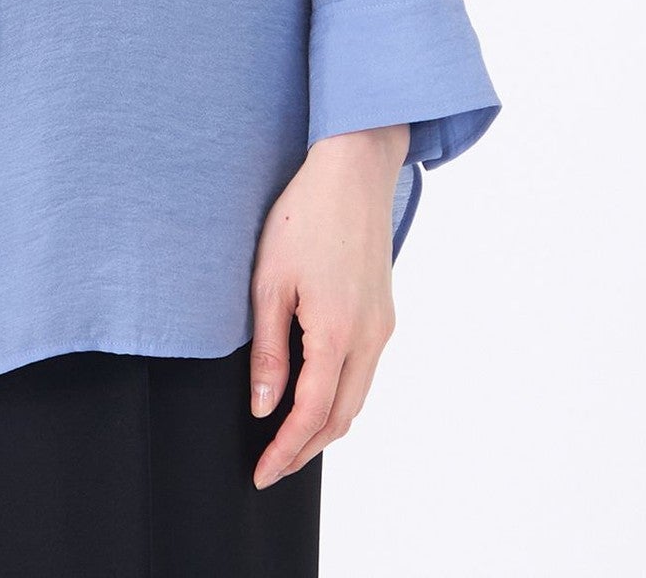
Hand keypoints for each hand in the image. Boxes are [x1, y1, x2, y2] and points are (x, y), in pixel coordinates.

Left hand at [247, 122, 408, 487]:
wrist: (354, 172)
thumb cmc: (304, 215)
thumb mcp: (269, 281)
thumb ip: (269, 350)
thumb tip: (264, 407)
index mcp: (337, 333)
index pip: (311, 415)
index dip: (285, 451)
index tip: (261, 473)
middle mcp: (369, 339)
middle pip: (340, 418)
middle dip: (305, 450)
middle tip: (271, 467)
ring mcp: (382, 327)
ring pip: (356, 399)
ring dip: (324, 427)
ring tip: (288, 441)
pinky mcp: (384, 313)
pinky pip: (364, 373)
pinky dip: (339, 398)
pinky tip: (315, 395)